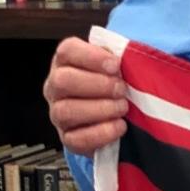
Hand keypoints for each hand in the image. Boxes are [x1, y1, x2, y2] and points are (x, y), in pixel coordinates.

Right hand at [45, 35, 128, 153]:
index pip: (67, 51)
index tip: (115, 65)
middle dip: (98, 85)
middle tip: (122, 90)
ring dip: (100, 109)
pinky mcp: (68, 138)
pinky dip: (101, 133)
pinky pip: (76, 139)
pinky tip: (119, 126)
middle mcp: (56, 87)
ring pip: (65, 111)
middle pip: (62, 81)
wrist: (116, 118)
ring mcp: (58, 113)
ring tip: (122, 108)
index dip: (92, 57)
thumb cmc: (116, 87)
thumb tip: (133, 56)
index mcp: (67, 63)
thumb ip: (123, 59)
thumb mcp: (120, 68)